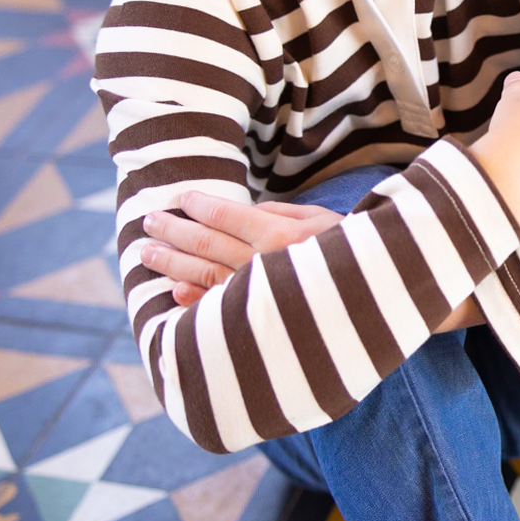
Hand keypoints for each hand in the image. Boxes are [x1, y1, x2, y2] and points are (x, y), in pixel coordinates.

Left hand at [142, 193, 343, 305]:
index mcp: (279, 235)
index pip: (226, 215)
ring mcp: (256, 296)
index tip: (180, 199)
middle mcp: (262, 265)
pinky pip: (216, 309)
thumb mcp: (321, 220)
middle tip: (149, 221)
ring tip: (148, 252)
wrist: (371, 300)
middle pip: (205, 244)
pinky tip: (175, 291)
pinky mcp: (256, 321)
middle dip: (173, 231)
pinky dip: (193, 300)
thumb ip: (280, 213)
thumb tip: (243, 212)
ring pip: (202, 275)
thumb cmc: (349, 252)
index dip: (198, 206)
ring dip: (170, 263)